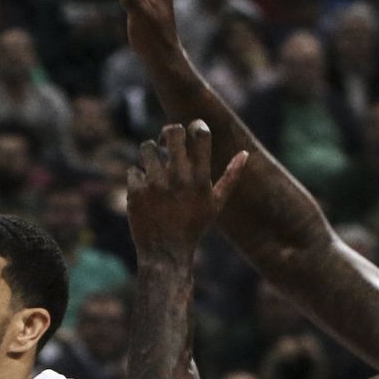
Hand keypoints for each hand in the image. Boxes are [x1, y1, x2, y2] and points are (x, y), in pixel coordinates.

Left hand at [126, 121, 247, 260]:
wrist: (166, 253)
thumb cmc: (193, 226)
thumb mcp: (216, 204)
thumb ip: (231, 177)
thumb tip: (245, 153)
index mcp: (200, 178)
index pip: (200, 134)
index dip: (195, 125)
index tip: (190, 131)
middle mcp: (179, 177)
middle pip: (172, 131)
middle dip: (167, 133)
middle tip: (165, 142)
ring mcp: (156, 184)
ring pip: (146, 147)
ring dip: (148, 154)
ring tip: (152, 167)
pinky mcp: (136, 192)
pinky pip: (133, 170)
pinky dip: (137, 178)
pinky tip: (144, 192)